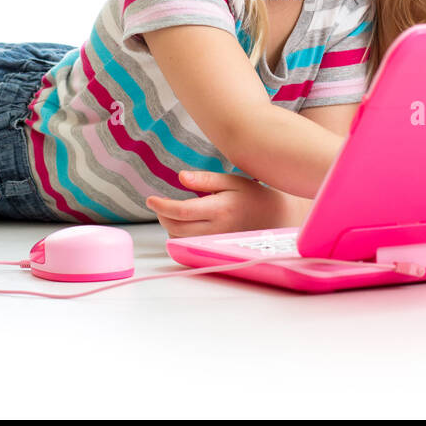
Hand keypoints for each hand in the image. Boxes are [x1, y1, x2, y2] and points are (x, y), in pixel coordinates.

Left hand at [145, 171, 311, 237]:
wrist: (275, 218)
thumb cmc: (253, 196)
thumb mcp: (231, 181)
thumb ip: (205, 179)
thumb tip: (181, 177)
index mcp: (219, 209)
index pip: (182, 211)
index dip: (162, 206)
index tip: (150, 199)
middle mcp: (217, 228)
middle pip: (176, 227)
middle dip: (162, 215)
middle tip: (160, 203)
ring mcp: (216, 241)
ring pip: (180, 238)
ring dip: (170, 225)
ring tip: (175, 211)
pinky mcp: (216, 247)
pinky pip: (189, 245)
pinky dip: (180, 235)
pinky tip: (184, 223)